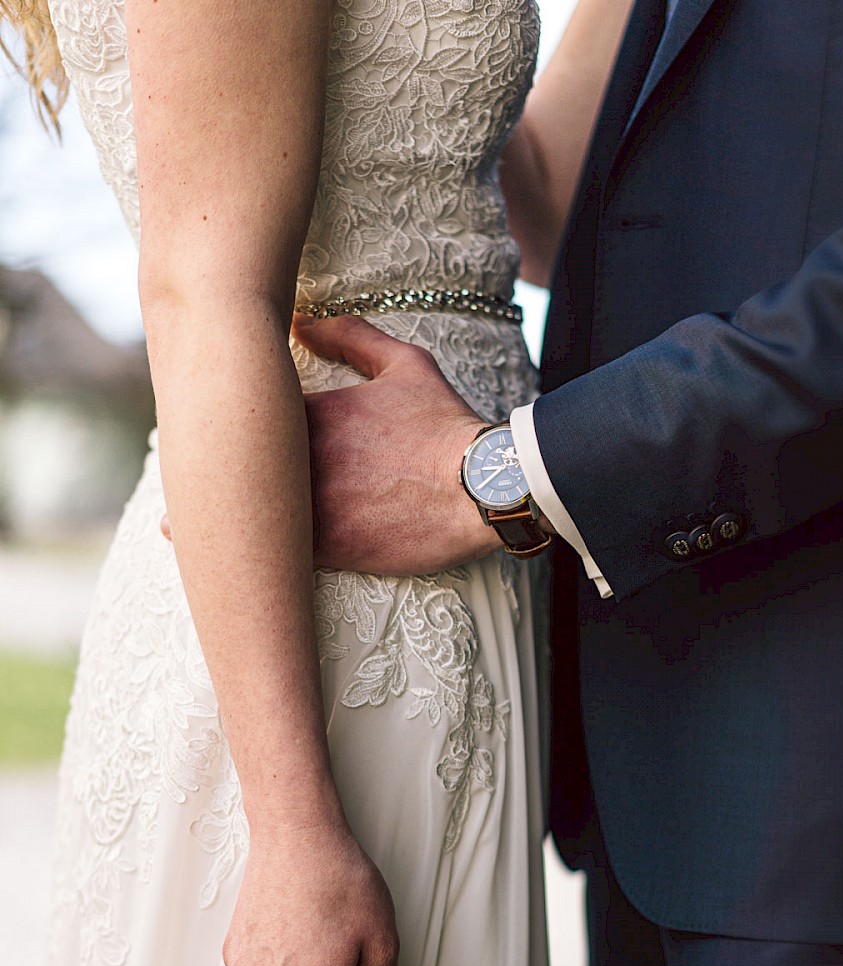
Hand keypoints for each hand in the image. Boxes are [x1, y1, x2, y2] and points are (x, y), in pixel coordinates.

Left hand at [158, 315, 499, 570]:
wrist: (481, 488)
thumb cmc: (446, 426)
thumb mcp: (404, 366)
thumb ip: (350, 337)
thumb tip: (303, 322)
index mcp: (313, 413)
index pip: (247, 413)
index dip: (222, 423)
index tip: (194, 428)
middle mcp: (303, 461)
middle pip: (235, 469)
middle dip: (201, 477)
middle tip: (170, 489)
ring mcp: (315, 506)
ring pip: (249, 517)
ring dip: (214, 524)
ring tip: (172, 533)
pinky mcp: (333, 548)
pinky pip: (279, 558)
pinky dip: (251, 563)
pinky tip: (225, 573)